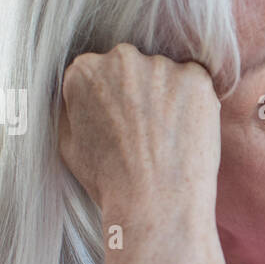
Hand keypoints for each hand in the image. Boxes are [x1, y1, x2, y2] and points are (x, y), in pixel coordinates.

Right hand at [58, 44, 221, 216]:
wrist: (155, 204)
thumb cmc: (110, 183)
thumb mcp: (68, 144)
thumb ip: (71, 109)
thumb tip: (79, 96)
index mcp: (82, 71)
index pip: (98, 73)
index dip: (111, 101)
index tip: (119, 124)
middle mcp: (120, 58)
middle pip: (131, 68)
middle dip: (137, 93)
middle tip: (146, 133)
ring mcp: (160, 66)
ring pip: (165, 75)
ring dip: (167, 97)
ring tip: (167, 139)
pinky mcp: (195, 78)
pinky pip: (196, 84)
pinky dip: (195, 104)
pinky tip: (187, 134)